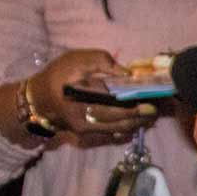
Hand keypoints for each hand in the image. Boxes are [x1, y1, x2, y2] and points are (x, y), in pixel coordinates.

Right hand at [19, 48, 156, 145]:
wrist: (39, 99)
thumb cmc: (58, 75)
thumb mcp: (75, 60)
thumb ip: (100, 61)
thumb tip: (128, 73)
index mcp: (77, 97)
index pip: (111, 103)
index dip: (132, 105)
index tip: (150, 101)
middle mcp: (82, 118)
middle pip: (119, 121)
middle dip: (141, 116)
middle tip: (157, 109)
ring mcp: (85, 130)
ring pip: (118, 130)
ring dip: (138, 123)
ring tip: (152, 115)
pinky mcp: (88, 135)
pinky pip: (112, 135)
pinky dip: (128, 129)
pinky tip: (139, 122)